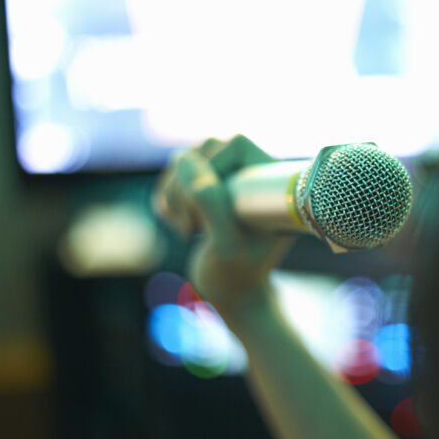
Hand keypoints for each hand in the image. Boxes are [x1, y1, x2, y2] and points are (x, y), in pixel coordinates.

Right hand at [154, 135, 292, 319]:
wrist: (233, 294)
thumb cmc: (237, 274)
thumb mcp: (226, 246)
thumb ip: (212, 204)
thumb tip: (189, 161)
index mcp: (271, 179)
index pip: (234, 144)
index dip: (211, 172)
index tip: (206, 216)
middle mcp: (252, 172)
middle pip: (205, 148)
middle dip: (187, 189)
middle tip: (193, 228)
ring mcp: (228, 177)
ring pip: (185, 159)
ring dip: (174, 195)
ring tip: (189, 230)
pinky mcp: (206, 186)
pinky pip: (173, 173)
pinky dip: (167, 198)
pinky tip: (183, 226)